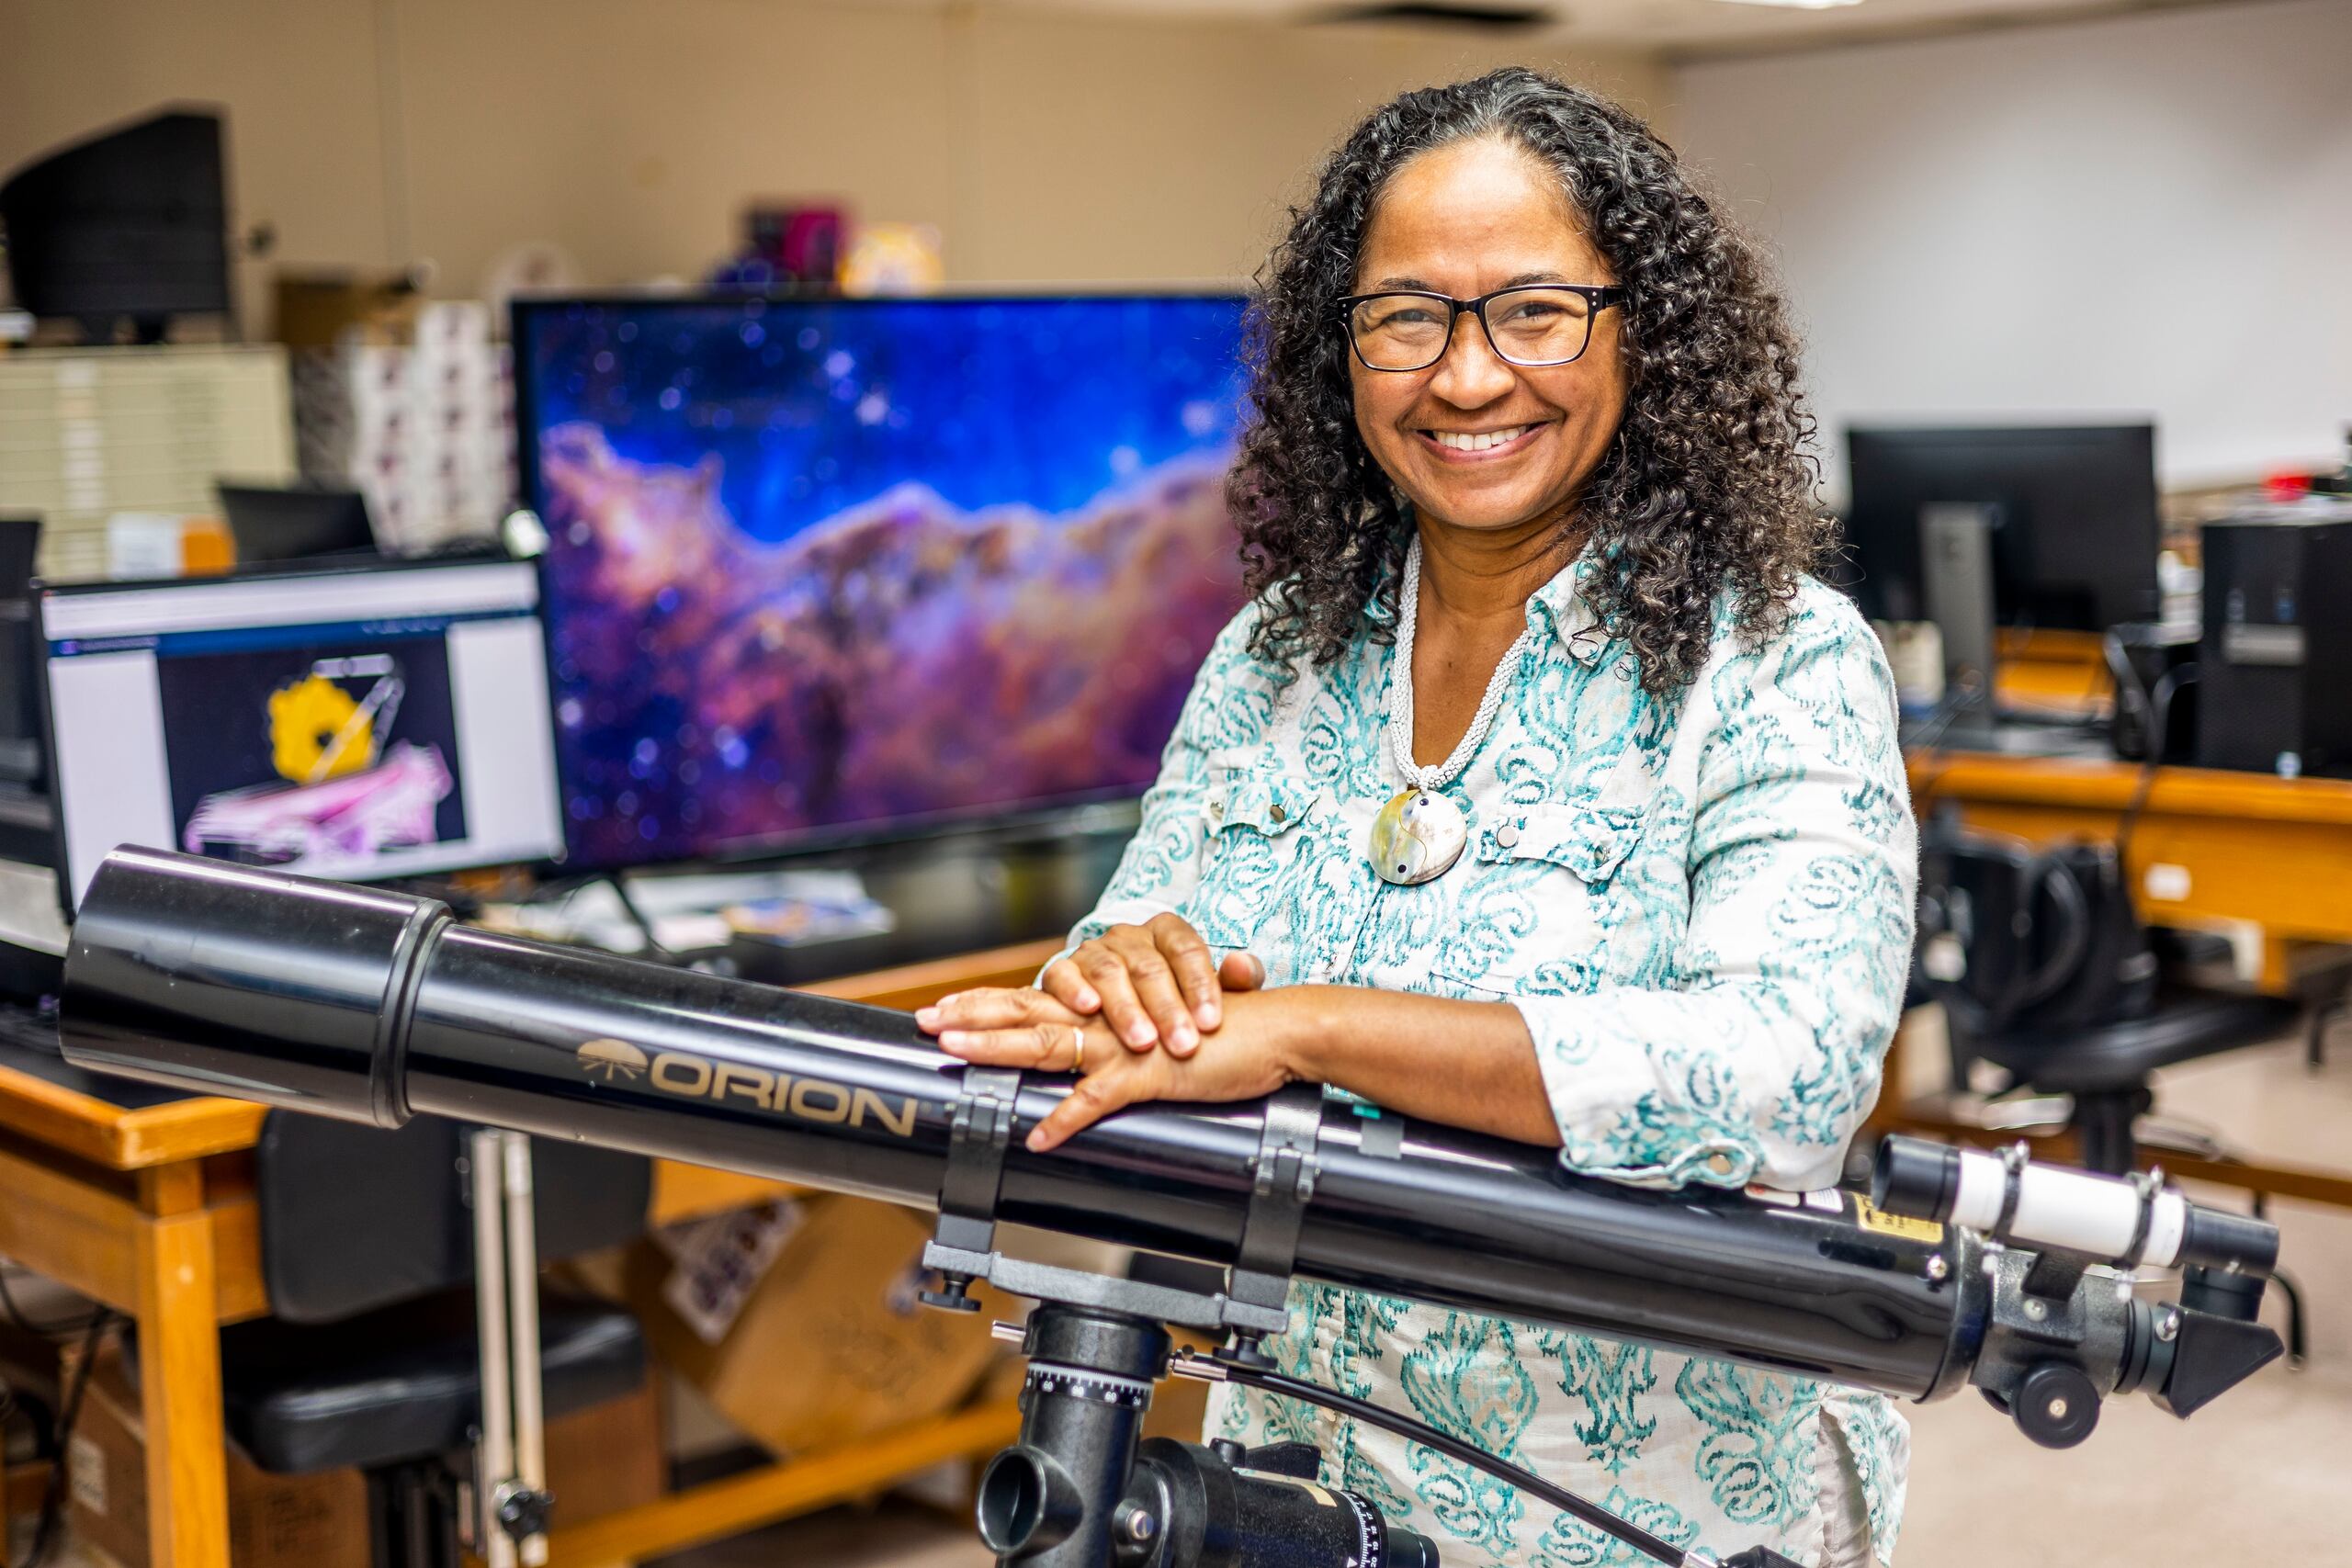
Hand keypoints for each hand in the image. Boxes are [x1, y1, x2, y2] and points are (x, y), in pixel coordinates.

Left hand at [916, 985, 1301, 1150]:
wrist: (1277, 1032)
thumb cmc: (1224, 1038)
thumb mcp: (1162, 1042)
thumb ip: (1126, 1054)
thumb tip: (1090, 1078)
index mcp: (1106, 1014)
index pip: (1034, 1004)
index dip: (985, 1005)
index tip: (943, 1010)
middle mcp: (1108, 1021)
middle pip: (1026, 1014)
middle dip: (971, 1018)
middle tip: (927, 1022)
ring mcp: (1126, 1045)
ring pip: (1048, 1044)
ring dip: (998, 1050)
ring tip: (957, 1053)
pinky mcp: (1150, 1074)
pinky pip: (1098, 1099)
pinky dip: (1066, 1119)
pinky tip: (1039, 1138)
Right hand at [1042, 914, 1264, 1058]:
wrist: (1124, 1003)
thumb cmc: (1176, 1000)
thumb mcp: (1212, 992)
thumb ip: (1236, 981)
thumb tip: (1243, 967)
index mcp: (1168, 932)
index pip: (1187, 950)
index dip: (1201, 985)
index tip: (1212, 1022)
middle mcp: (1129, 937)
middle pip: (1149, 966)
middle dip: (1168, 1009)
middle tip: (1184, 1045)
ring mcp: (1094, 951)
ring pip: (1109, 971)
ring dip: (1126, 1009)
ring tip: (1143, 1041)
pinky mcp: (1063, 969)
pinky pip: (1063, 973)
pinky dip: (1073, 989)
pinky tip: (1089, 1007)